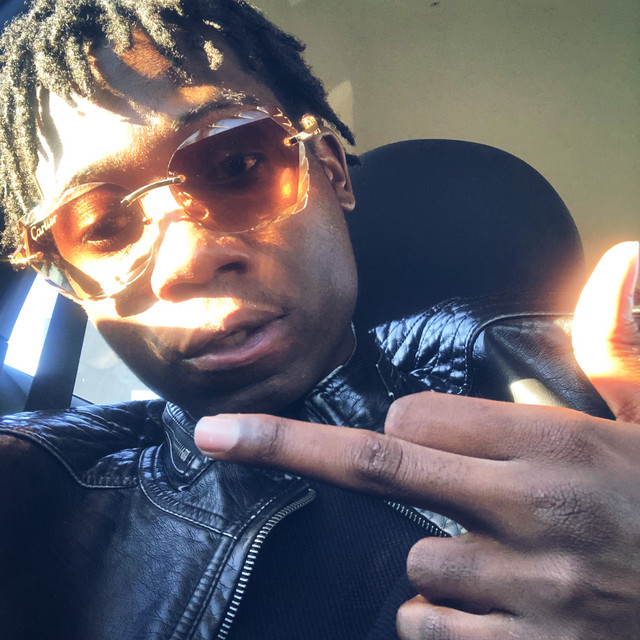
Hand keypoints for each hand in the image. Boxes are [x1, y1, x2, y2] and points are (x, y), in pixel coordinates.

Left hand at [194, 241, 639, 638]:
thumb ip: (615, 344)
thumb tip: (619, 259)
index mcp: (554, 446)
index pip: (421, 417)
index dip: (400, 425)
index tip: (404, 434)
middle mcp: (532, 512)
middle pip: (380, 467)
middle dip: (287, 446)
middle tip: (219, 436)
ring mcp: (527, 591)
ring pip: (412, 563)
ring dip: (428, 559)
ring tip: (493, 562)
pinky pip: (431, 627)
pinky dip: (440, 618)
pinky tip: (491, 610)